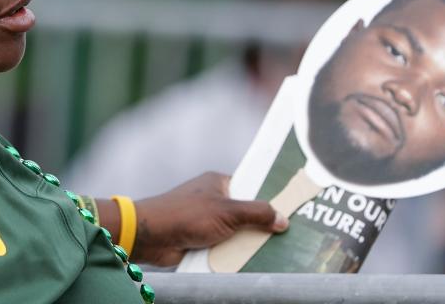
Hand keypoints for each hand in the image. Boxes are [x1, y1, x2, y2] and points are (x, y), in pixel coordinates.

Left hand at [131, 172, 287, 265]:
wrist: (151, 236)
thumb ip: (256, 214)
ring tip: (278, 251)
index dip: (270, 197)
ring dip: (249, 242)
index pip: (251, 187)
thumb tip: (282, 219)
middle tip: (291, 234)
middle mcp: (214, 200)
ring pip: (237, 232)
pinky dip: (235, 253)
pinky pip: (226, 246)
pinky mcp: (202, 239)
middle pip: (247, 212)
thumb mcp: (227, 212)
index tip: (292, 207)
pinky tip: (254, 261)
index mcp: (219, 183)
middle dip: (263, 224)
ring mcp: (208, 220)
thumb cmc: (185, 214)